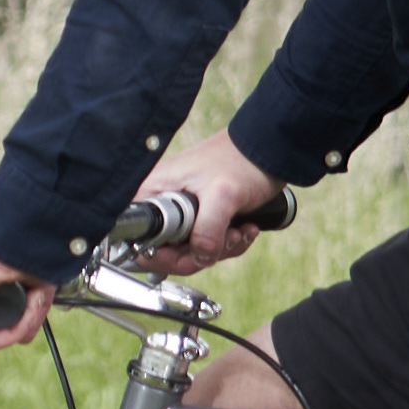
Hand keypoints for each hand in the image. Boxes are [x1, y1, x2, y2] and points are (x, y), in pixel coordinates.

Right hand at [125, 135, 289, 268]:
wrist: (267, 151)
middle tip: (226, 239)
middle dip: (201, 253)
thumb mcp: (222, 196)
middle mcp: (163, 203)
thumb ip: (207, 229)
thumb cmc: (241, 161)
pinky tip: (245, 228)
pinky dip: (228, 243)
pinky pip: (207, 244)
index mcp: (155, 193)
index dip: (163, 255)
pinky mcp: (201, 215)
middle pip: (166, 250)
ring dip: (220, 248)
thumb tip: (200, 257)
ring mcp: (182, 210)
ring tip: (240, 231)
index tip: (192, 254)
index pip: (141, 239)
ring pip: (190, 250)